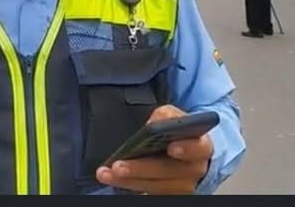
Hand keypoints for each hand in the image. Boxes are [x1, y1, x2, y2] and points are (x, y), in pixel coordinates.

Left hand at [96, 105, 213, 194]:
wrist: (184, 147)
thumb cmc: (178, 131)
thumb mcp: (173, 115)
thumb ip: (165, 116)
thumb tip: (153, 124)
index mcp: (200, 146)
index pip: (198, 148)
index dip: (186, 148)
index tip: (171, 147)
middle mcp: (194, 169)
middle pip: (168, 172)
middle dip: (141, 169)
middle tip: (118, 166)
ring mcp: (181, 185)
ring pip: (155, 186)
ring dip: (128, 181)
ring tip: (107, 174)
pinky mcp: (168, 192)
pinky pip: (148, 191)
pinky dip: (129, 185)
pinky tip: (113, 179)